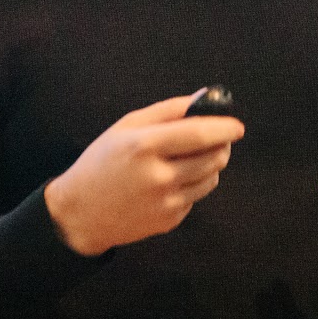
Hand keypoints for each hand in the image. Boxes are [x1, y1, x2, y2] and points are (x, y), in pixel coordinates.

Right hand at [45, 91, 244, 255]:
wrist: (80, 213)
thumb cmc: (102, 161)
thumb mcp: (127, 126)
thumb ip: (168, 110)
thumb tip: (204, 97)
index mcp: (144, 147)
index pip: (199, 134)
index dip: (224, 128)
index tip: (237, 125)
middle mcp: (158, 177)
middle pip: (213, 158)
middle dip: (222, 145)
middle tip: (216, 138)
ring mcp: (165, 203)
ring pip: (211, 178)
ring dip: (211, 164)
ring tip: (190, 158)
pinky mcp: (169, 221)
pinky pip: (196, 196)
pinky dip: (192, 184)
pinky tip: (170, 181)